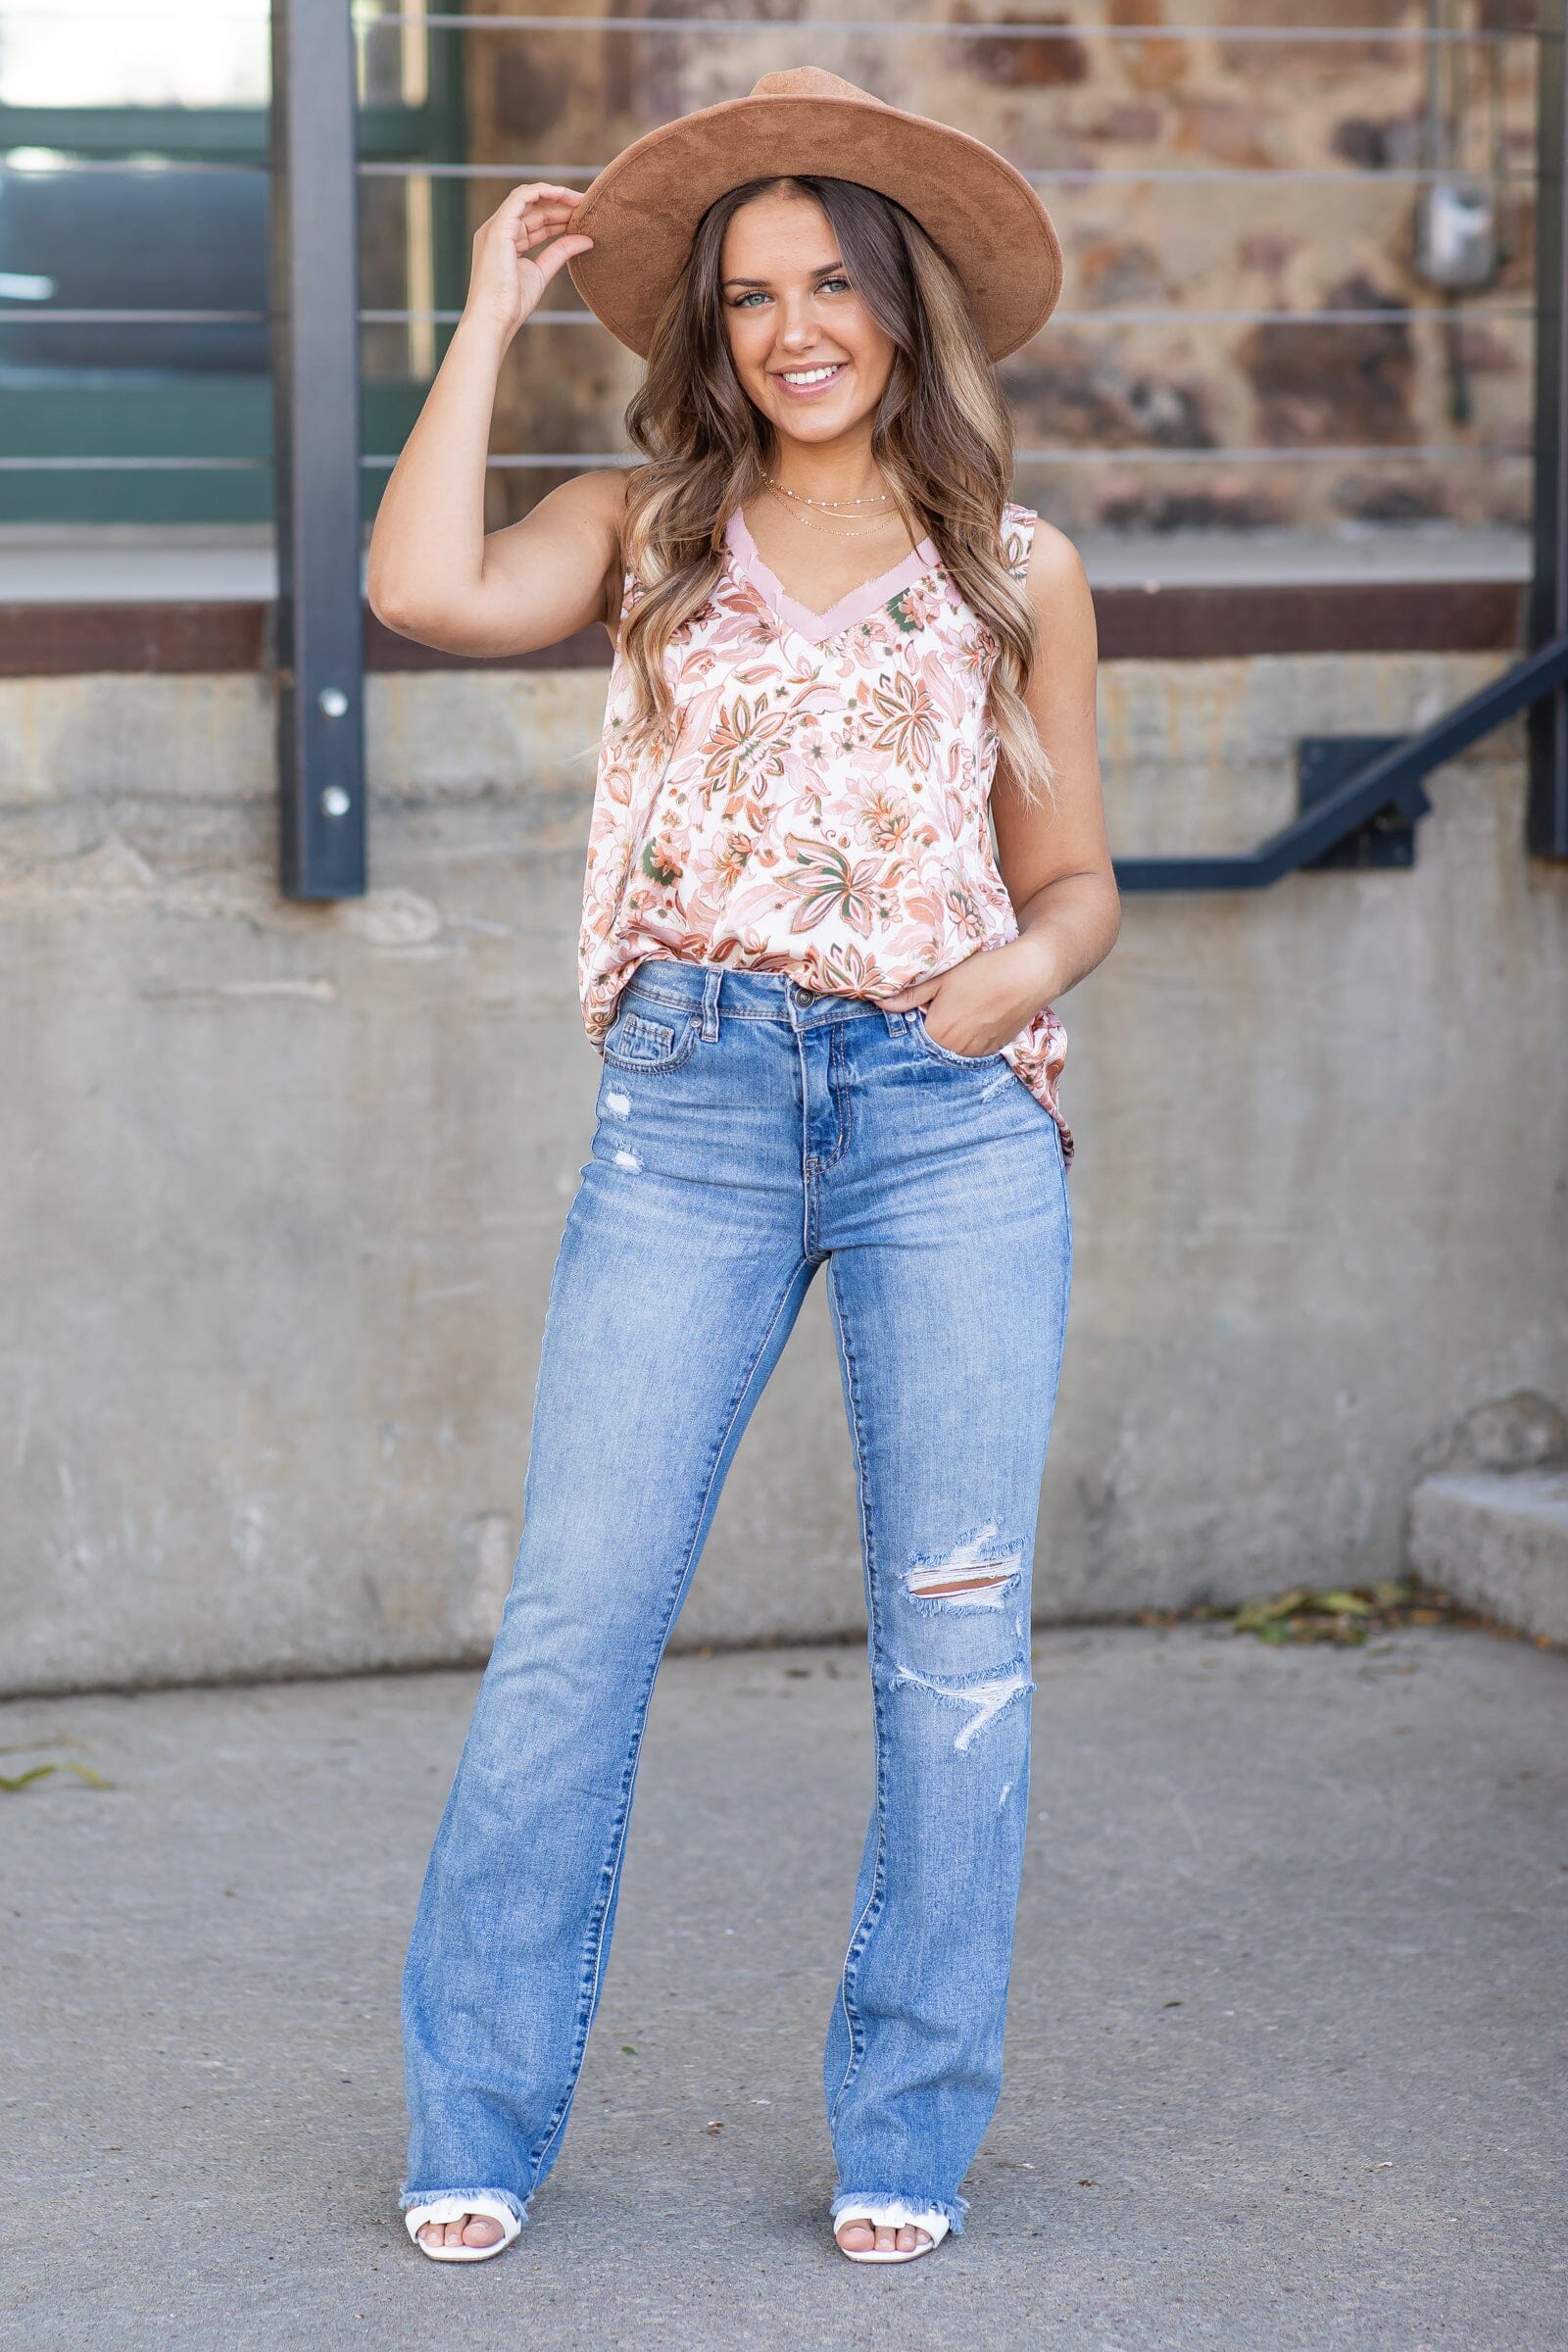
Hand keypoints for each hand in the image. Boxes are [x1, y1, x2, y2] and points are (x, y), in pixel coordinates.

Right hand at [461, 182, 593, 340]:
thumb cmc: (512, 304)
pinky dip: (542, 191)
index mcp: (505, 241)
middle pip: (534, 209)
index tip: (582, 217)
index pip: (534, 220)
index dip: (559, 216)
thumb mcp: (541, 272)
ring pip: (529, 199)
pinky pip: (521, 197)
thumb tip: (586, 240)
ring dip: (556, 197)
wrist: (494, 319)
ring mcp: (496, 227)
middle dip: (561, 205)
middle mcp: (498, 230)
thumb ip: (560, 252)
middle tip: (588, 207)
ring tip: (581, 201)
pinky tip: (563, 194)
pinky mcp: (498, 228)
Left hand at [883, 937, 1055, 1058]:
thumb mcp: (943, 978)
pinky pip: (972, 1053)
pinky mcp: (994, 1051)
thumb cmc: (984, 972)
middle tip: (935, 1013)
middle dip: (929, 1035)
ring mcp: (977, 1054)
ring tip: (956, 1016)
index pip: (912, 1040)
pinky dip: (967, 1042)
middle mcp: (956, 1051)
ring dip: (949, 1040)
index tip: (912, 1016)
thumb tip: (879, 1003)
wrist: (1029, 974)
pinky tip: (972, 1022)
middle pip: (932, 1049)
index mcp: (938, 1033)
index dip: (910, 1028)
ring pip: (953, 1053)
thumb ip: (910, 995)